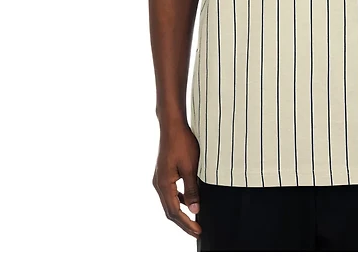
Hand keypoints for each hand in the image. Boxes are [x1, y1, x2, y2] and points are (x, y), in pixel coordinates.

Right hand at [152, 122, 201, 238]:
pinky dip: (180, 199)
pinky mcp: (163, 173)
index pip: (175, 212)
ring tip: (194, 219)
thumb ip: (192, 189)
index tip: (198, 232)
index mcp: (164, 185)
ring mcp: (160, 178)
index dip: (187, 224)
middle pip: (170, 210)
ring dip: (181, 211)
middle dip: (184, 222)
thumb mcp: (190, 167)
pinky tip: (189, 199)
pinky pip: (171, 192)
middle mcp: (158, 184)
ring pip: (170, 202)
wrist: (172, 126)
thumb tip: (195, 209)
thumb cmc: (182, 143)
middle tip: (197, 231)